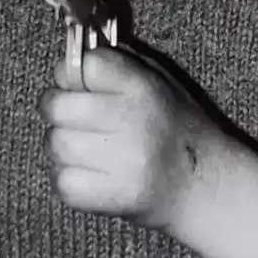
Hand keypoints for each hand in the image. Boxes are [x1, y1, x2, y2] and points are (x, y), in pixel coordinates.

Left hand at [38, 46, 218, 232]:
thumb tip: (74, 59)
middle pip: (60, 106)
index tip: (83, 81)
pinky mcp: (111, 198)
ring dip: (60, 142)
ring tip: (80, 144)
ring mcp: (122, 164)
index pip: (89, 64)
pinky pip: (62, 181)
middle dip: (55, 106)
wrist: (202, 186)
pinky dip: (65, 175)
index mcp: (145, 89)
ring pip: (55, 144)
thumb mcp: (160, 82)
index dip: (80, 71)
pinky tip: (85, 170)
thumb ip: (120, 65)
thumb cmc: (177, 127)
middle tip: (66, 111)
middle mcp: (133, 122)